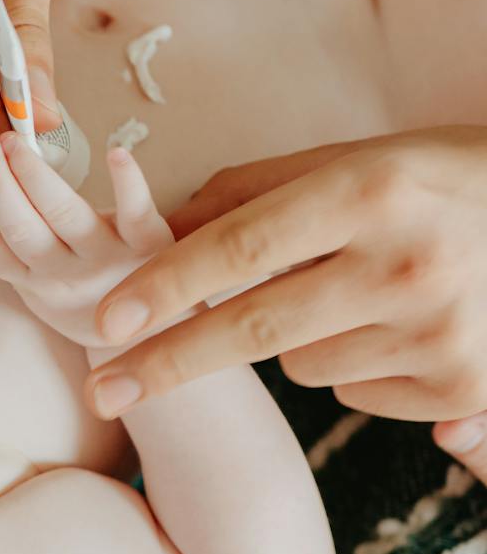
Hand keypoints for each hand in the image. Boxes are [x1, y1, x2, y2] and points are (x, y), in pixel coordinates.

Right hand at [0, 133, 172, 350]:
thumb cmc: (93, 297)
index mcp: (35, 283)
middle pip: (22, 230)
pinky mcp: (150, 244)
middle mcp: (65, 275)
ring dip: (34, 177)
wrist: (153, 330)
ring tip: (14, 143)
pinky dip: (127, 182)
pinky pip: (136, 211)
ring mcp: (106, 259)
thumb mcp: (44, 284)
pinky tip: (115, 152)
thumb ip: (18, 247)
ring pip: (63, 216)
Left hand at [83, 127, 486, 471]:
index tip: (106, 319)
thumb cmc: (439, 184)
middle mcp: (407, 263)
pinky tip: (404, 327)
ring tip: (362, 293)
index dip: (167, 286)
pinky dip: (357, 366)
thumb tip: (152, 229)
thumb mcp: (358, 162)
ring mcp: (439, 331)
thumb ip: (254, 194)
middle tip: (103, 387)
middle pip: (254, 330)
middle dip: (167, 364)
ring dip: (298, 340)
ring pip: (300, 364)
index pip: (244, 246)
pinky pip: (352, 390)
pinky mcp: (460, 386)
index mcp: (373, 192)